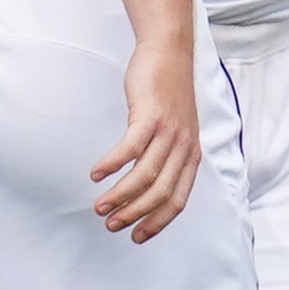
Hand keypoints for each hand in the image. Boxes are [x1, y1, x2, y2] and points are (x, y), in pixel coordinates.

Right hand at [91, 35, 202, 241]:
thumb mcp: (177, 129)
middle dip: (135, 214)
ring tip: (100, 206)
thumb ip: (168, 156)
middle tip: (111, 224)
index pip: (178, 200)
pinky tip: (96, 173)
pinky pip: (131, 147)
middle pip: (160, 192)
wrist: (169, 52)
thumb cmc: (167, 93)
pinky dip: (113, 163)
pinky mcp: (151, 114)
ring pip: (145, 174)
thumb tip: (147, 184)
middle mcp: (184, 146)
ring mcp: (169, 131)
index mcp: (191, 155)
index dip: (157, 222)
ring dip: (121, 194)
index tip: (136, 237)